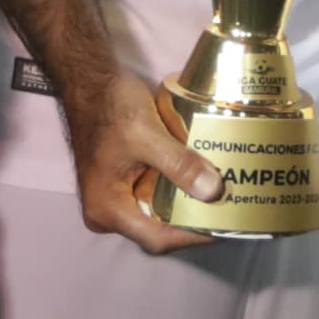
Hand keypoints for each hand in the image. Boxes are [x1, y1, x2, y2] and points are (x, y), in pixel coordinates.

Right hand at [66, 68, 217, 255]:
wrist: (89, 80)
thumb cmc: (109, 106)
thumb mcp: (147, 134)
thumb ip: (179, 164)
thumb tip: (214, 191)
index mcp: (108, 210)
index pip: (158, 239)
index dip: (193, 235)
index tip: (225, 222)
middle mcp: (108, 212)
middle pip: (159, 229)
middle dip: (194, 219)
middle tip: (229, 208)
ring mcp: (114, 198)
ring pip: (159, 212)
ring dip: (188, 203)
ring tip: (221, 194)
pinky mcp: (122, 183)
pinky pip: (154, 195)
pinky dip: (177, 188)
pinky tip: (201, 177)